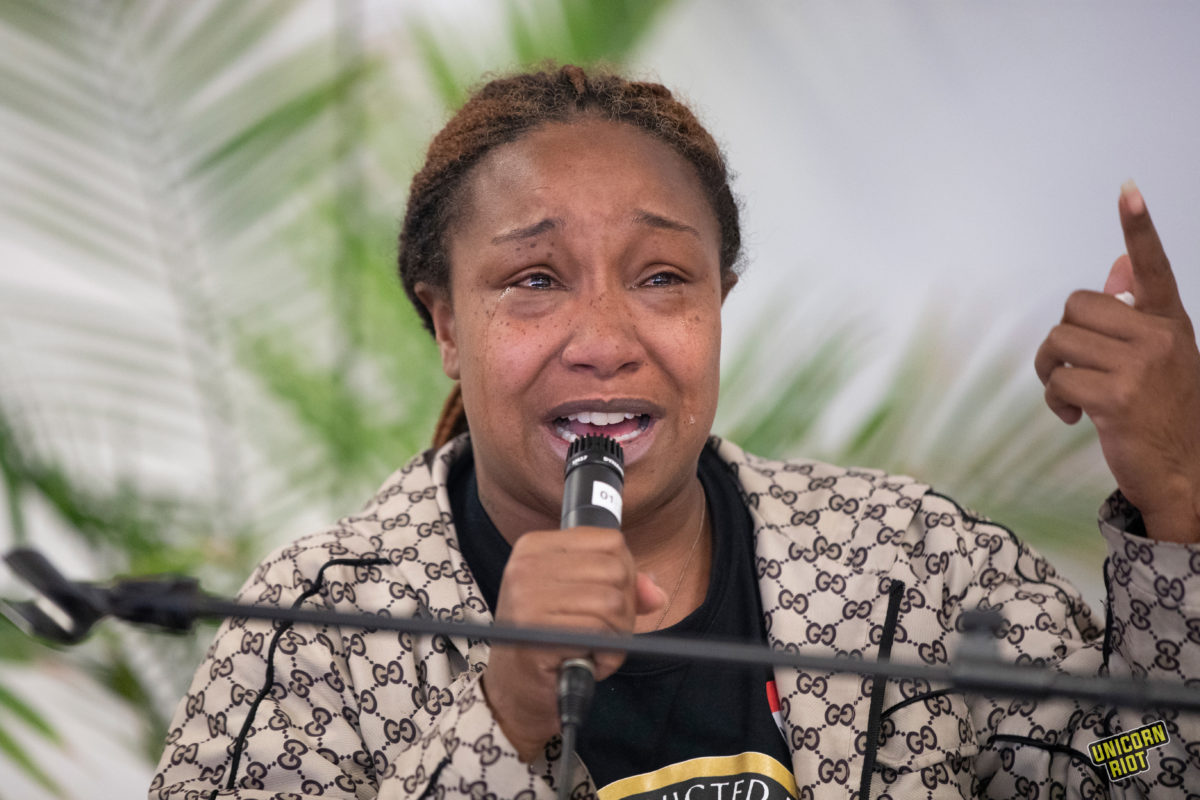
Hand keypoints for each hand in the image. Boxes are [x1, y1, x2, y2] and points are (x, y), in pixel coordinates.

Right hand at [481, 527, 664, 760]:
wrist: (514, 692)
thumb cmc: (550, 643)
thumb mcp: (584, 603)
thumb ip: (623, 588)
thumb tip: (656, 593)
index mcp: (536, 546)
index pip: (611, 541)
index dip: (626, 574)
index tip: (610, 601)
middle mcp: (526, 565)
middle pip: (617, 570)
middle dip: (625, 609)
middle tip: (603, 633)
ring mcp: (527, 598)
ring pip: (614, 603)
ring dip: (617, 636)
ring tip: (594, 649)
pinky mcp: (536, 632)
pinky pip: (601, 634)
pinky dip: (608, 656)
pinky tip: (589, 662)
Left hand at [1035, 181, 1199, 542]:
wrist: (1184, 473)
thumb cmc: (1165, 413)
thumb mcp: (1161, 359)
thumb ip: (1139, 313)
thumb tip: (1118, 265)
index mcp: (1170, 323)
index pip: (1154, 268)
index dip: (1139, 229)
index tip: (1127, 190)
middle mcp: (1159, 337)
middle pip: (1076, 306)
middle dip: (1063, 339)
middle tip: (1072, 369)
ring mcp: (1140, 366)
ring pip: (1060, 341)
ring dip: (1052, 371)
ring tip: (1073, 396)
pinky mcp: (1117, 397)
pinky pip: (1058, 380)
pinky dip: (1055, 400)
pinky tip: (1075, 418)